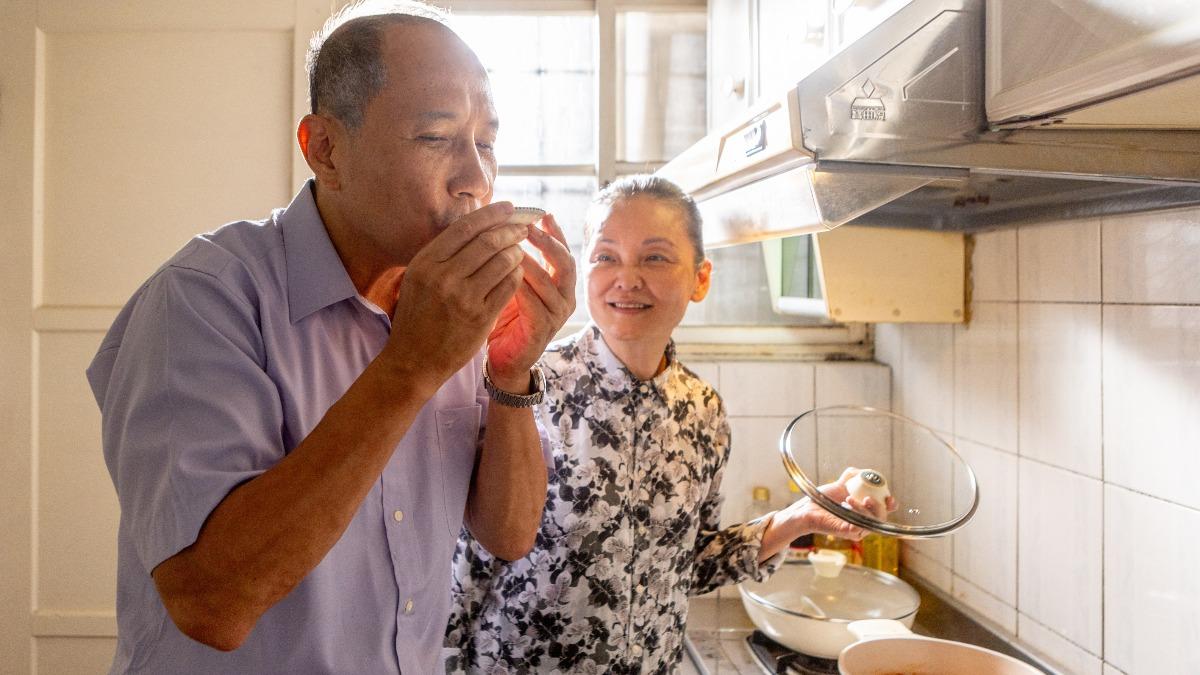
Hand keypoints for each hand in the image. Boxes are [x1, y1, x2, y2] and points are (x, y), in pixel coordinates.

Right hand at [384, 202, 530, 389]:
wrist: (413, 360)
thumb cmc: (418, 315)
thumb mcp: (419, 278)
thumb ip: (442, 254)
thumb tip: (476, 224)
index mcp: (426, 262)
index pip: (465, 228)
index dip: (491, 214)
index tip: (508, 207)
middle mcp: (443, 277)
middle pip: (487, 242)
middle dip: (510, 230)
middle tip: (522, 227)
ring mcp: (463, 298)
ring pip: (502, 262)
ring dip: (516, 252)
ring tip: (520, 250)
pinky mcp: (480, 317)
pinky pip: (508, 287)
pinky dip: (517, 275)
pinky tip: (517, 273)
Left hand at [485, 213, 575, 388]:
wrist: (503, 360)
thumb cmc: (506, 318)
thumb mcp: (512, 284)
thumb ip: (515, 260)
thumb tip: (504, 224)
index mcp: (560, 285)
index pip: (563, 252)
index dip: (555, 232)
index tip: (541, 213)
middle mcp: (564, 299)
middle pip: (564, 263)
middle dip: (546, 242)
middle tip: (528, 226)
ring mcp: (556, 316)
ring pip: (548, 282)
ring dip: (530, 262)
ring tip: (512, 246)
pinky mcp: (542, 331)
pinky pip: (534, 304)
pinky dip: (521, 288)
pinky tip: (507, 276)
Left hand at [774, 468, 897, 542]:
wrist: (808, 508)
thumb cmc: (824, 498)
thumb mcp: (840, 484)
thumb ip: (852, 476)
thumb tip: (861, 472)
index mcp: (866, 509)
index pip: (886, 510)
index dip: (891, 505)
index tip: (889, 498)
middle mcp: (864, 520)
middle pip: (882, 518)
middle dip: (879, 507)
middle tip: (867, 498)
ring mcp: (857, 529)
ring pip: (871, 523)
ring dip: (863, 510)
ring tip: (848, 499)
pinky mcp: (848, 534)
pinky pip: (858, 528)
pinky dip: (855, 517)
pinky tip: (845, 507)